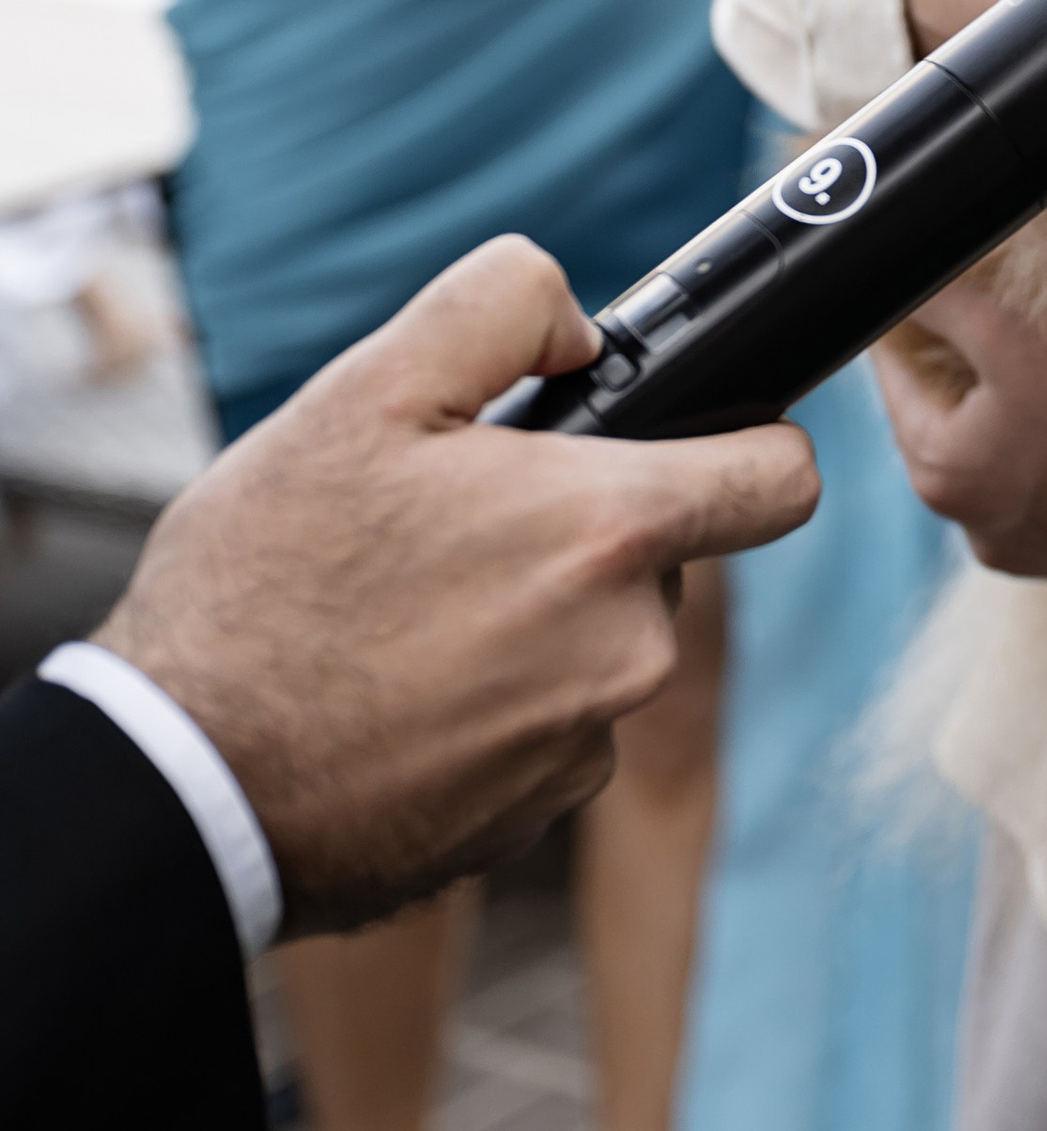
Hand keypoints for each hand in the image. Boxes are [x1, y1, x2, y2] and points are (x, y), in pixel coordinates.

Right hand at [96, 238, 818, 929]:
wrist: (181, 786)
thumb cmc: (262, 584)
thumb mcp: (366, 392)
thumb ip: (498, 307)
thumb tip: (580, 322)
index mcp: (607, 534)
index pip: (782, 479)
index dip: (752, 442)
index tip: (698, 437)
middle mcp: (624, 653)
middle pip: (659, 561)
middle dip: (580, 534)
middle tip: (455, 525)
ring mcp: (580, 751)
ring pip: (594, 648)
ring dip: (528, 624)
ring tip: (400, 615)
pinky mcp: (526, 824)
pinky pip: (543, 733)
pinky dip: (487, 708)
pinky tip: (389, 693)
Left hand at [876, 275, 1046, 578]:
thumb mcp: (1014, 337)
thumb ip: (944, 303)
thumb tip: (901, 282)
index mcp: (940, 475)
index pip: (894, 379)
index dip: (905, 323)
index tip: (920, 283)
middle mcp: (975, 527)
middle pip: (945, 421)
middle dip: (958, 366)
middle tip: (981, 308)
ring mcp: (1031, 551)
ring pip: (998, 459)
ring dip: (1009, 414)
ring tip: (1045, 364)